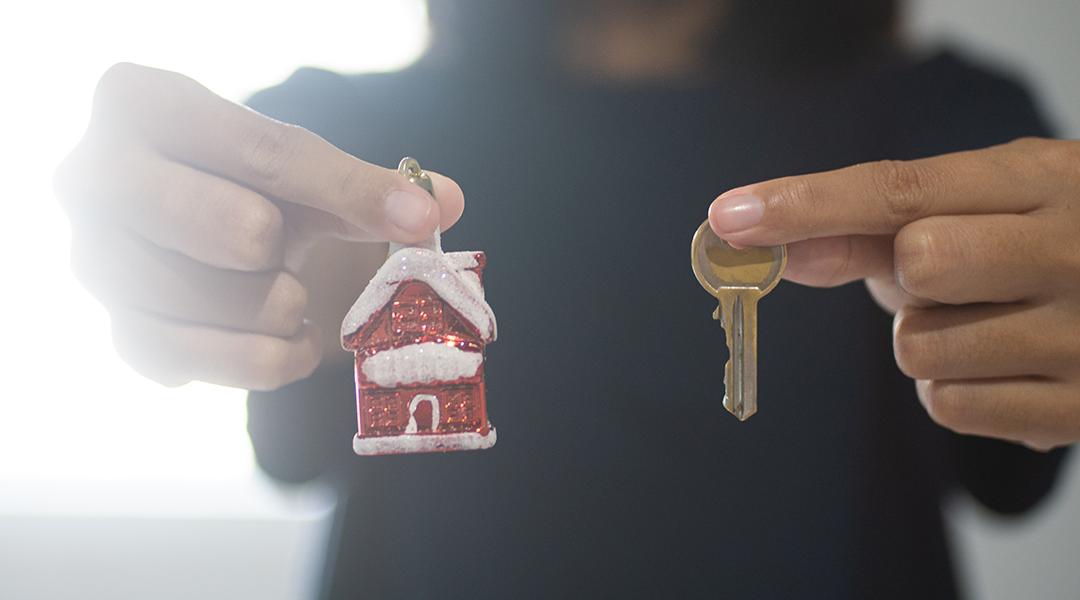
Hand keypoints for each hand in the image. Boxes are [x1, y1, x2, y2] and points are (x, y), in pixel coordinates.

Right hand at [55, 63, 464, 390]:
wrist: (193, 228)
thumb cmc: (248, 186)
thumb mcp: (304, 173)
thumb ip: (372, 184)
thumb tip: (444, 201)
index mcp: (142, 103)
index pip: (263, 152)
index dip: (351, 190)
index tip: (418, 218)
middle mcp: (91, 177)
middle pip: (235, 230)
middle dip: (289, 248)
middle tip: (286, 249)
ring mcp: (93, 261)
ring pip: (219, 304)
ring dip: (280, 307)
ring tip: (289, 294)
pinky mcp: (116, 334)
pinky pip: (200, 364)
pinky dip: (262, 360)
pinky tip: (286, 342)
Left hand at [708, 138, 1079, 449]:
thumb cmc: (1042, 242)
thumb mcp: (984, 207)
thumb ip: (877, 225)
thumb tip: (779, 249)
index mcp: (1046, 179)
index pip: (901, 189)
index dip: (805, 203)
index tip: (729, 217)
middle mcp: (1075, 249)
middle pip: (914, 264)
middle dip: (905, 277)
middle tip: (950, 276)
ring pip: (919, 348)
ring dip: (927, 339)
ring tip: (987, 321)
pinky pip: (948, 407)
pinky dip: (955, 389)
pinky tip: (1005, 367)